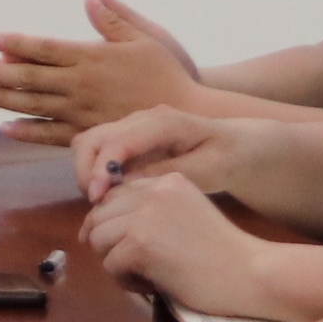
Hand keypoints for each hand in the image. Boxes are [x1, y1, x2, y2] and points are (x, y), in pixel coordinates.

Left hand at [0, 0, 203, 141]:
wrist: (190, 116)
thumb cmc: (169, 72)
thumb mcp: (145, 37)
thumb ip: (114, 17)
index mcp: (93, 57)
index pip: (46, 48)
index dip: (16, 43)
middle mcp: (83, 85)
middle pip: (32, 77)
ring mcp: (84, 113)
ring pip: (35, 105)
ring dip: (4, 99)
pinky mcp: (91, 135)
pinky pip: (53, 135)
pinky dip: (28, 131)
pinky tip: (5, 128)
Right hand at [69, 101, 243, 202]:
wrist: (237, 147)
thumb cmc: (226, 159)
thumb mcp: (206, 171)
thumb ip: (166, 174)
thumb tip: (125, 183)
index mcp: (163, 122)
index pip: (118, 141)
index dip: (101, 169)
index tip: (96, 197)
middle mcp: (141, 119)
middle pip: (93, 137)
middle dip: (85, 170)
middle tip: (95, 202)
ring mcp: (132, 126)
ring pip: (90, 143)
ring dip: (87, 171)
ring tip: (101, 201)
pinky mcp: (129, 139)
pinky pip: (100, 152)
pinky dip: (95, 172)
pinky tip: (109, 195)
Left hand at [81, 170, 277, 316]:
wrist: (252, 275)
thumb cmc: (223, 254)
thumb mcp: (186, 215)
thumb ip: (152, 211)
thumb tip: (99, 224)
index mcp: (166, 181)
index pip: (115, 194)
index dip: (112, 222)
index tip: (122, 245)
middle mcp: (153, 191)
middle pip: (99, 214)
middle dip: (108, 243)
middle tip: (133, 265)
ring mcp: (146, 216)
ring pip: (98, 238)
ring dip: (114, 262)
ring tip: (143, 275)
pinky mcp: (141, 244)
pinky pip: (110, 264)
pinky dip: (125, 281)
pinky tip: (152, 286)